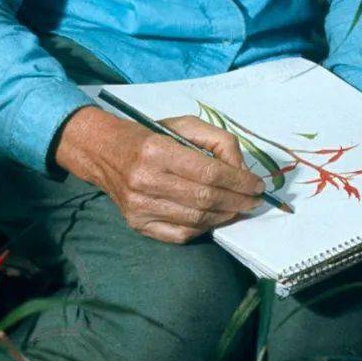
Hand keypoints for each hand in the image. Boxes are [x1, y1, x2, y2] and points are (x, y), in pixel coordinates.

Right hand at [53, 106, 264, 242]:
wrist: (103, 152)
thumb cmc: (149, 135)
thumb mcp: (183, 125)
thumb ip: (218, 142)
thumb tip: (243, 171)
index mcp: (156, 150)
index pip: (209, 172)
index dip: (239, 181)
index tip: (258, 185)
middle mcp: (145, 180)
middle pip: (205, 198)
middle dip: (237, 200)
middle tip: (254, 200)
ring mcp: (139, 207)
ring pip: (195, 219)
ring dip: (225, 216)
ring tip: (239, 208)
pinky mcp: (137, 224)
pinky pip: (179, 235)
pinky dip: (203, 229)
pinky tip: (214, 218)